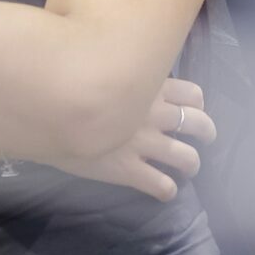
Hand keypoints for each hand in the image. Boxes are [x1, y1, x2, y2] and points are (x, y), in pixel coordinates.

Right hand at [52, 79, 214, 202]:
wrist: (48, 109)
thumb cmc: (69, 80)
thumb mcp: (102, 66)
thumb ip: (121, 69)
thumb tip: (123, 64)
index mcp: (148, 86)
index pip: (191, 92)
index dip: (196, 101)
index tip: (191, 106)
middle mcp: (153, 115)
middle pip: (197, 124)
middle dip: (206, 132)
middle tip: (203, 138)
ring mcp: (144, 144)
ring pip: (187, 158)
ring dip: (192, 164)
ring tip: (188, 167)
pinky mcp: (130, 170)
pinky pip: (162, 185)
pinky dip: (168, 190)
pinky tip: (164, 190)